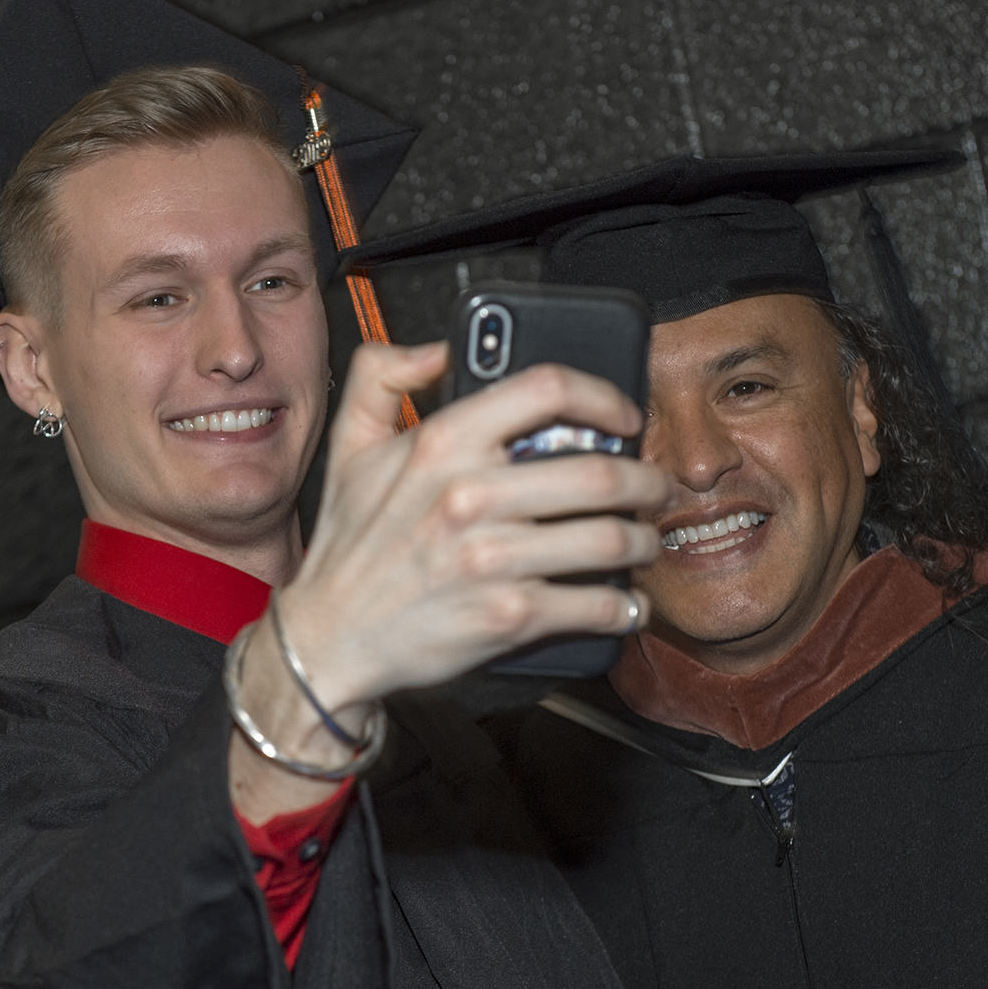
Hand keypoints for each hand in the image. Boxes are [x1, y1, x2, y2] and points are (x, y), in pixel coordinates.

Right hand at [228, 342, 669, 819]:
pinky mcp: (508, 616)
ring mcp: (492, 559)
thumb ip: (381, 376)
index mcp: (441, 444)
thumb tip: (435, 350)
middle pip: (600, 472)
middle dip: (646, 481)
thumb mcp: (350, 447)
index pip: (547, 389)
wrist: (332, 639)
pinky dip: (625, 606)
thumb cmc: (352, 547)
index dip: (603, 395)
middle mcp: (469, 496)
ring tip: (646, 541)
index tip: (624, 417)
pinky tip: (629, 602)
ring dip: (644, 541)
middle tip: (655, 489)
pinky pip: (595, 604)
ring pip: (610, 539)